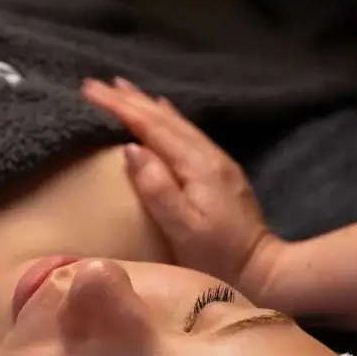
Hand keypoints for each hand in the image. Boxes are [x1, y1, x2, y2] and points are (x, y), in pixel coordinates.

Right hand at [83, 77, 279, 294]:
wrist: (265, 271)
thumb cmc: (220, 258)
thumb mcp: (184, 230)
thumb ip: (158, 189)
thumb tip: (131, 149)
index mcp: (196, 166)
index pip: (151, 126)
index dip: (120, 106)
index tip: (90, 90)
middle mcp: (209, 156)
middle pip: (164, 118)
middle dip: (129, 99)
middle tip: (97, 84)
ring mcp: (218, 163)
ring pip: (177, 123)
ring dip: (147, 104)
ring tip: (123, 90)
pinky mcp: (222, 174)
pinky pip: (188, 135)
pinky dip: (168, 120)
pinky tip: (163, 112)